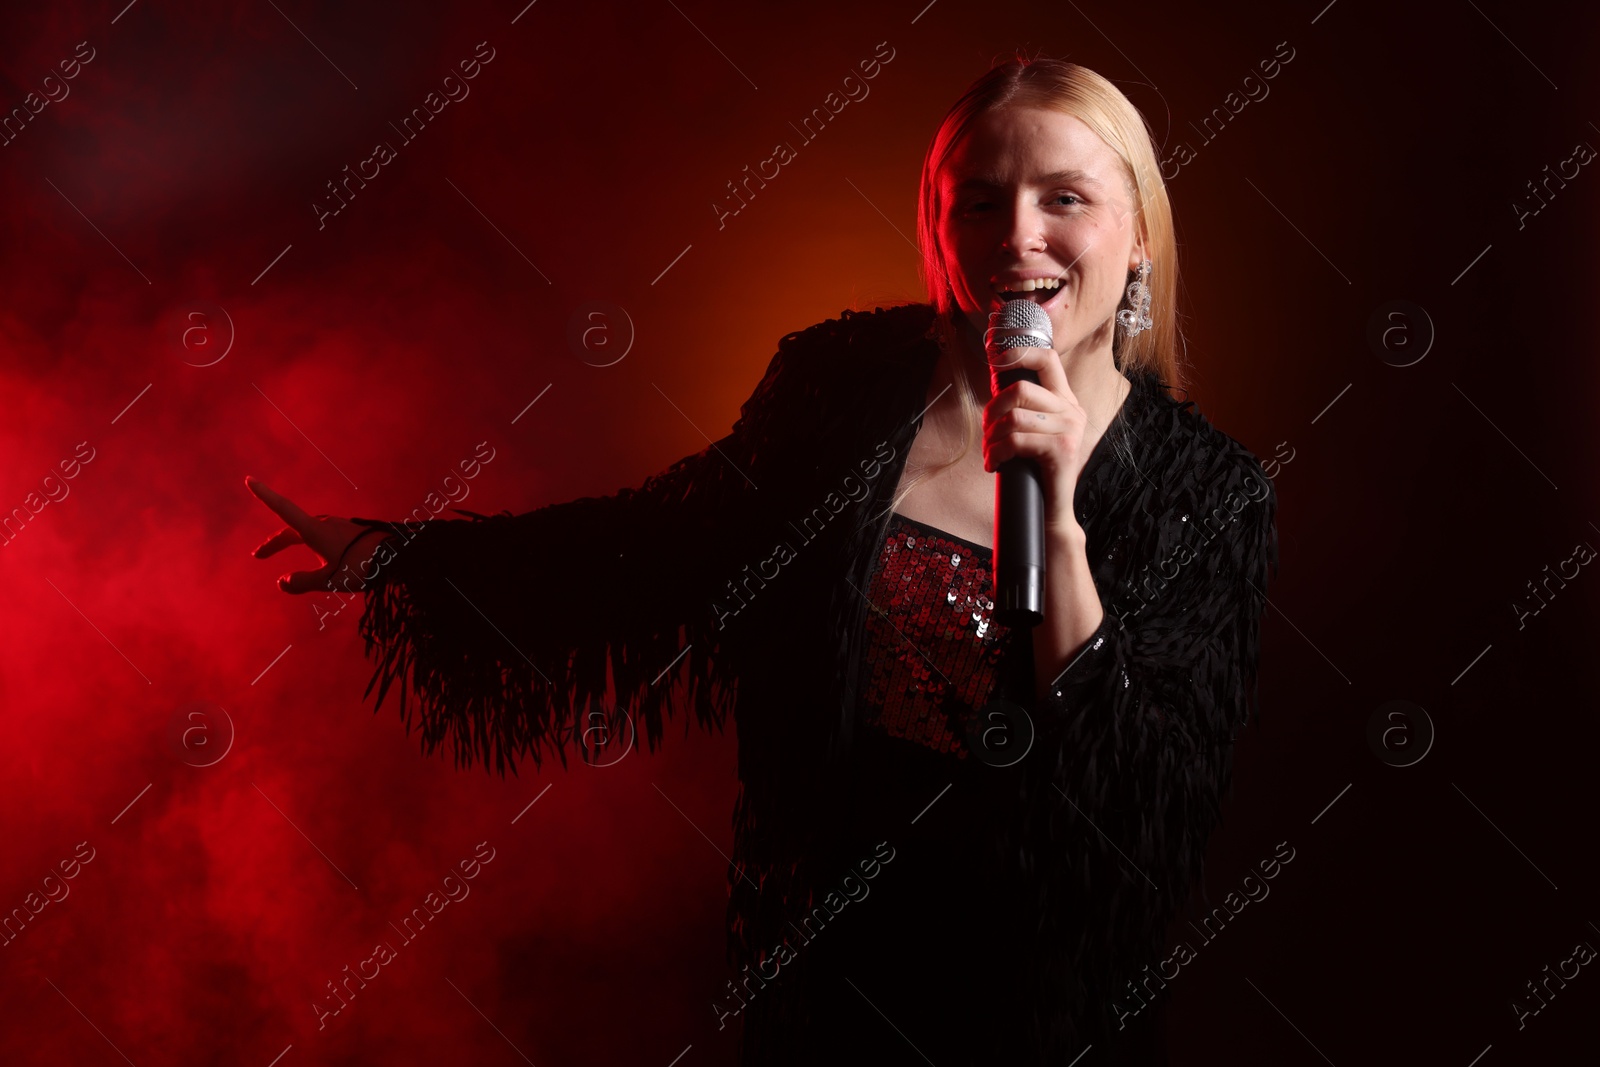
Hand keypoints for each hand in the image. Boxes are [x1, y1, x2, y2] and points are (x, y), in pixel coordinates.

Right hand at [245, 475, 389, 593]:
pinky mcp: (351, 532)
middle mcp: (325, 524)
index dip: (265, 495)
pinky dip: (310, 542)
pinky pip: (323, 535)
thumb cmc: (363, 568)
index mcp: (315, 531)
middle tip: (259, 555)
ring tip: (282, 550)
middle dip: (275, 542)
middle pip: (292, 529)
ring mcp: (340, 526)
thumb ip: (302, 582)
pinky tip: (319, 554)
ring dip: (293, 540)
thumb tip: (281, 582)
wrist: (400, 558)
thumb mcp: (329, 580)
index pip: (283, 509)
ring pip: (308, 531)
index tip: (249, 479)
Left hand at [980, 344, 1095, 533]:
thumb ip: (1022, 407)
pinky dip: (997, 453)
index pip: (1048, 357)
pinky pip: (1016, 440)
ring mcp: (1070, 429)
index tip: (995, 359)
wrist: (1052, 511)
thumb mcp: (1032, 432)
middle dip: (992, 410)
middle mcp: (1072, 410)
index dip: (1019, 352)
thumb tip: (995, 378)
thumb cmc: (1035, 471)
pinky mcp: (1062, 449)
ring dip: (991, 438)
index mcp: (1065, 401)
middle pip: (1020, 388)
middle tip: (987, 432)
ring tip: (990, 453)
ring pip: (1014, 417)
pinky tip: (995, 465)